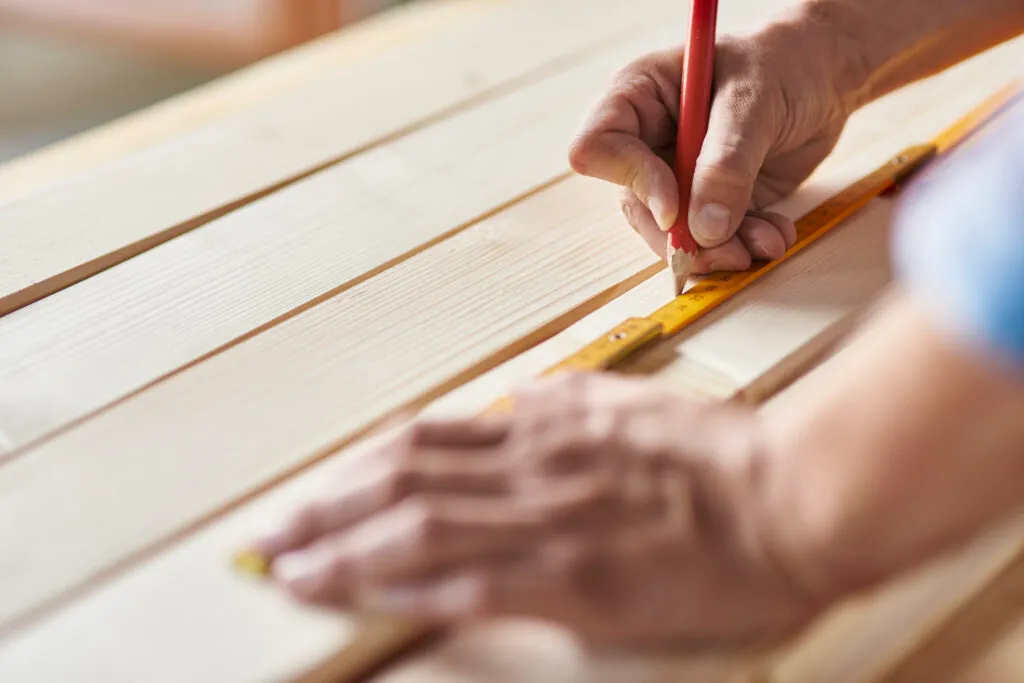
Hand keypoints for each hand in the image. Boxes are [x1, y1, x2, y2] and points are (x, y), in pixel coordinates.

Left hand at [249, 373, 823, 648]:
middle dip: (325, 505)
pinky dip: (403, 587)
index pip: (427, 439)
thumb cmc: (722, 453)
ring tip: (285, 565)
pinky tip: (358, 596)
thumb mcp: (634, 402)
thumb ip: (570, 402)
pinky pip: (468, 582)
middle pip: (402, 478)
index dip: (360, 465)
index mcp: (548, 426)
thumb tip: (525, 399)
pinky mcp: (574, 578)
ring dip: (341, 546)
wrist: (793, 491)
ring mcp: (548, 520)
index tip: (317, 486)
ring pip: (417, 527)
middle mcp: (532, 466)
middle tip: (268, 529)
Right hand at [567, 20, 853, 272]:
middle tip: (728, 250)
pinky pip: (710, 240)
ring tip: (765, 242)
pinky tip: (774, 233)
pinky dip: (743, 245)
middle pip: (635, 205)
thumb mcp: (755, 101)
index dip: (633, 181)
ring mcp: (676, 175)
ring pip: (671, 234)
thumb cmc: (785, 63)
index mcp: (638, 97)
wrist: (824, 77)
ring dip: (719, 250)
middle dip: (682, 237)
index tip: (676, 206)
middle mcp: (648, 140)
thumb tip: (704, 229)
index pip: (597, 148)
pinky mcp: (707, 202)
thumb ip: (728, 163)